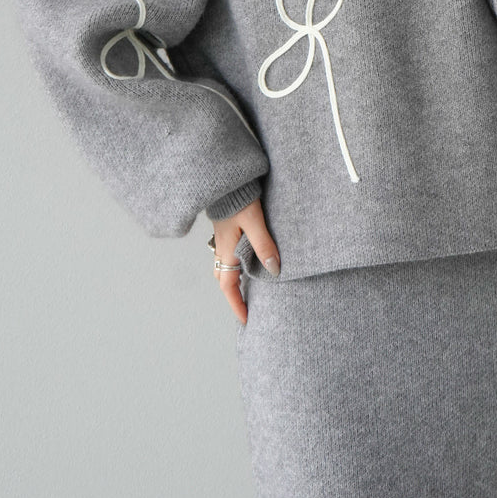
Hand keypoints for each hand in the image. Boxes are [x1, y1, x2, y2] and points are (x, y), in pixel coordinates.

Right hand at [211, 198, 279, 324]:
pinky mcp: (227, 229)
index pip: (229, 286)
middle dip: (234, 295)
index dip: (237, 304)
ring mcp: (222, 238)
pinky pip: (228, 254)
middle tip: (247, 307)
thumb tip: (274, 269)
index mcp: (227, 250)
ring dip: (234, 279)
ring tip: (249, 288)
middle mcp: (222, 248)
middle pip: (224, 279)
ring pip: (225, 266)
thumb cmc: (238, 197)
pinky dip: (236, 264)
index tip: (245, 319)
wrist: (226, 178)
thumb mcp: (254, 222)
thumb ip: (264, 245)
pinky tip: (248, 261)